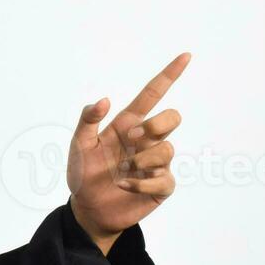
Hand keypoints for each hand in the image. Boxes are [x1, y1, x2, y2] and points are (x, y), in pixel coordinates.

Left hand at [66, 52, 190, 246]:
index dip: (170, 75)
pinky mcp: (160, 185)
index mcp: (128, 124)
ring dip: (142, 159)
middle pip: (172, 117)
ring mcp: (155, 162)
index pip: (153, 94)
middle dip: (157, 124)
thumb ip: (87, 120)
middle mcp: (146, 140)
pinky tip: (124, 184)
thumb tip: (105, 100)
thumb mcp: (78, 145)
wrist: (88, 208)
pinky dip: (140, 181)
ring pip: (167, 148)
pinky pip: (162, 178)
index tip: (186, 56)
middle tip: (131, 139)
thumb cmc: (84, 173)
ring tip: (121, 170)